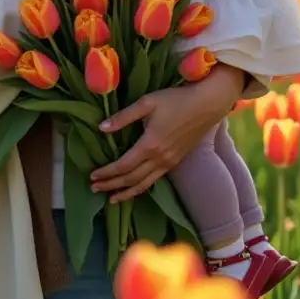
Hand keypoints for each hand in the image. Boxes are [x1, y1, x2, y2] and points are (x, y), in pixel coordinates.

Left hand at [90, 64, 245, 201]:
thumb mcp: (147, 103)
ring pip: (144, 184)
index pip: (123, 166)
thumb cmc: (176, 100)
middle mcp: (159, 159)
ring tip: (111, 199)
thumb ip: (124, 117)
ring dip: (126, 192)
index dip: (106, 172)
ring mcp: (169, 163)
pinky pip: (154, 180)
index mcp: (149, 144)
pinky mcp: (175, 162)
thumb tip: (101, 128)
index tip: (92, 175)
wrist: (207, 105)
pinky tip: (134, 188)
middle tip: (94, 188)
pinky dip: (141, 188)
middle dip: (111, 185)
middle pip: (131, 179)